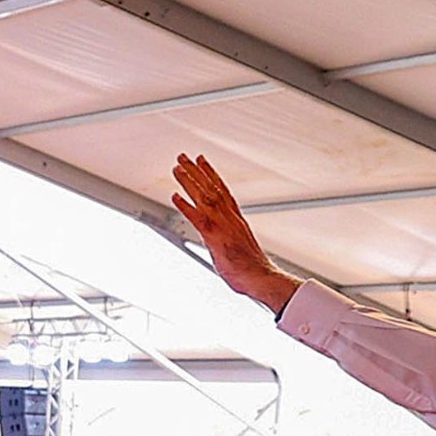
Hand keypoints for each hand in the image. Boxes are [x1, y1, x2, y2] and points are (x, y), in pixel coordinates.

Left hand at [169, 154, 299, 315]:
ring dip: (190, 181)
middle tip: (183, 156)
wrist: (261, 278)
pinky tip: (175, 196)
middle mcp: (230, 218)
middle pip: (212, 188)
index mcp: (236, 219)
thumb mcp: (237, 249)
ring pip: (205, 197)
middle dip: (196, 171)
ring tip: (178, 167)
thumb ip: (227, 240)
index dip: (211, 175)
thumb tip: (221, 243)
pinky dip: (186, 206)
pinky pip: (198, 218)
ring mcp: (223, 226)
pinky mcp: (215, 237)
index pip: (222, 191)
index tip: (202, 161)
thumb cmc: (251, 269)